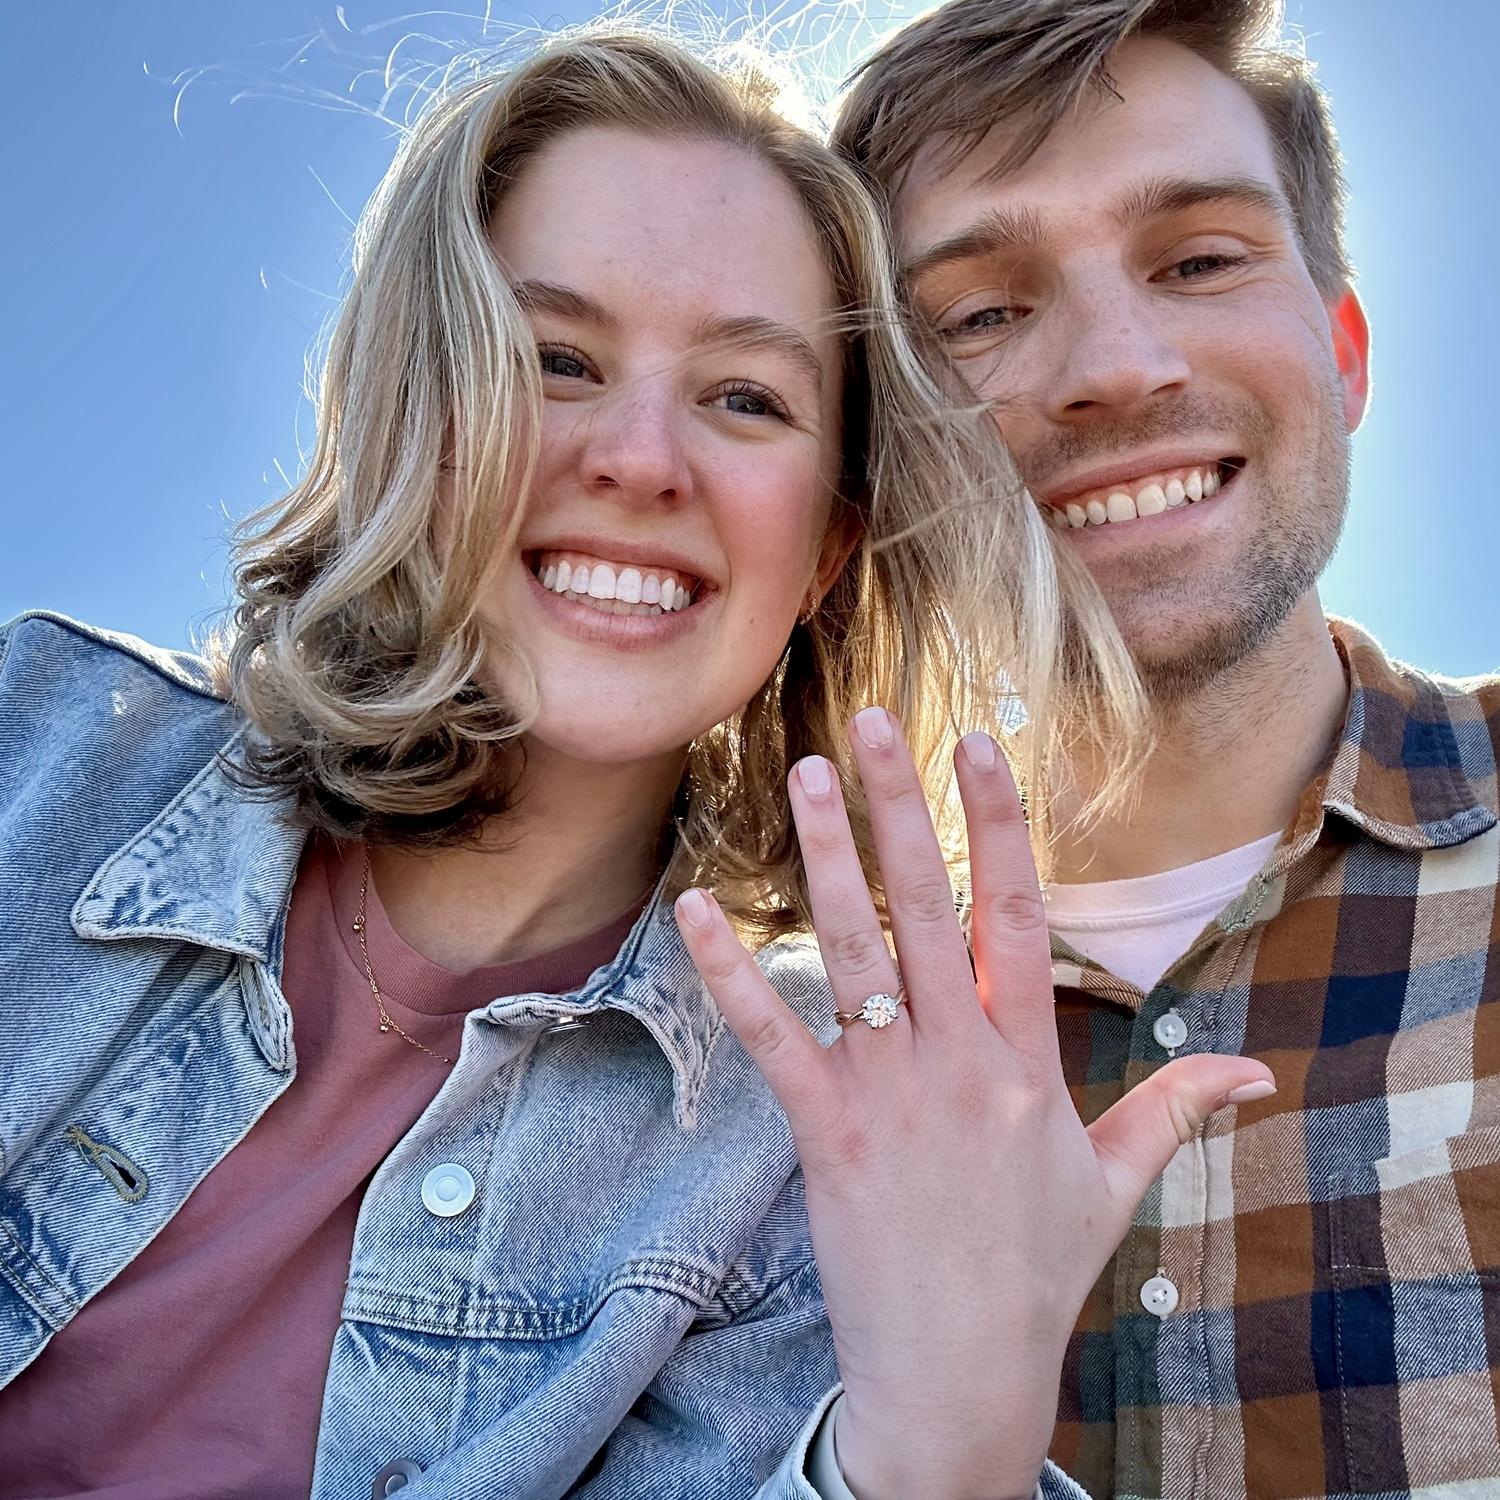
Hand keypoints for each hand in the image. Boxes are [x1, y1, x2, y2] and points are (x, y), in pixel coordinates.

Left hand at [674, 710, 1273, 1499]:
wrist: (960, 1377)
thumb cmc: (1037, 1274)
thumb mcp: (1114, 1184)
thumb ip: (1177, 1109)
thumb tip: (1256, 1070)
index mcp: (1030, 1062)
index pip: (1017, 915)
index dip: (999, 824)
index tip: (978, 745)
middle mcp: (961, 1060)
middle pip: (928, 909)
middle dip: (902, 808)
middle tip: (875, 721)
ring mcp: (890, 1093)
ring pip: (854, 951)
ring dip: (826, 858)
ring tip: (806, 775)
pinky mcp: (828, 1133)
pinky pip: (773, 1038)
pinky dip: (732, 973)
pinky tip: (698, 909)